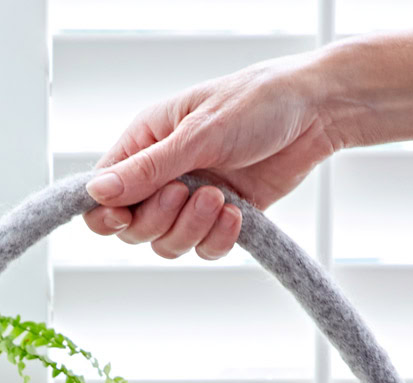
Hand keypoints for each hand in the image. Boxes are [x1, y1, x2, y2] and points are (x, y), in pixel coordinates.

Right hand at [82, 52, 341, 260]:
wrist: (315, 113)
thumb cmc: (257, 102)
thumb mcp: (197, 133)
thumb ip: (147, 169)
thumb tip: (97, 192)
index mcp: (144, 145)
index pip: (102, 195)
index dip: (106, 214)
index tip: (123, 215)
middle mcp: (163, 176)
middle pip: (133, 229)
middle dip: (160, 219)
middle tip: (187, 192)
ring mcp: (191, 201)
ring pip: (167, 245)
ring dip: (192, 229)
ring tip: (220, 198)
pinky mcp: (220, 220)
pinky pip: (203, 250)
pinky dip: (218, 239)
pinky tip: (237, 213)